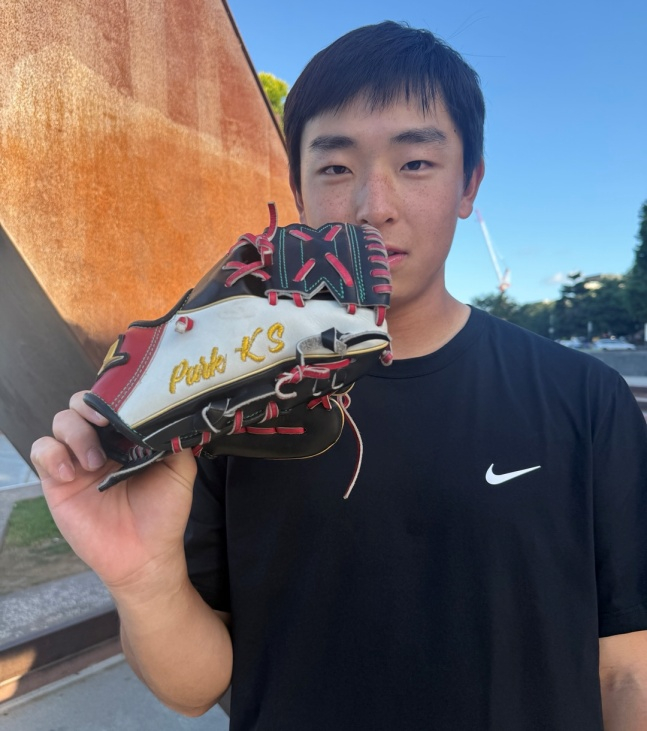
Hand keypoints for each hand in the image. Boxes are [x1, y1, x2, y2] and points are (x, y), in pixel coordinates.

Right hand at [30, 391, 196, 592]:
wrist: (145, 555)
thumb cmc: (163, 513)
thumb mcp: (180, 471)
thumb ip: (175, 440)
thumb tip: (173, 413)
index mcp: (127, 438)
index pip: (112, 402)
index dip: (112, 396)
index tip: (122, 404)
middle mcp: (101, 443)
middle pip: (82, 405)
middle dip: (89, 407)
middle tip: (104, 423)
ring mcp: (77, 460)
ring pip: (61, 422)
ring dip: (75, 433)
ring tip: (95, 462)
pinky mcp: (57, 481)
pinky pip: (42, 451)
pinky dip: (52, 454)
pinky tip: (71, 473)